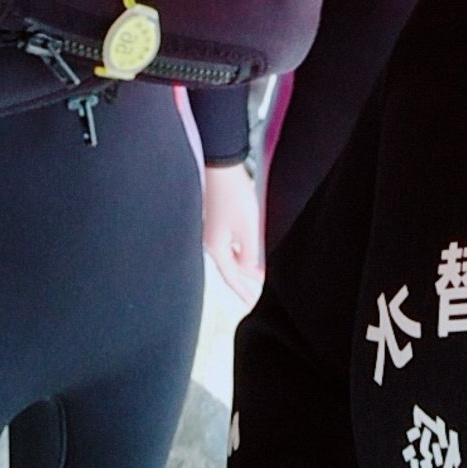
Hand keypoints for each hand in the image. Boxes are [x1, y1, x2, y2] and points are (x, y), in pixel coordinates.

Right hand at [203, 161, 263, 306]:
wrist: (219, 165)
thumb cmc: (233, 192)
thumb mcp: (248, 226)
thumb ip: (250, 252)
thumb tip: (249, 268)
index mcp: (215, 247)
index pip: (231, 277)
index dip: (243, 291)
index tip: (252, 302)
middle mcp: (209, 240)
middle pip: (229, 266)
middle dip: (244, 278)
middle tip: (257, 290)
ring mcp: (209, 229)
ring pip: (229, 253)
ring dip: (243, 262)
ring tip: (258, 269)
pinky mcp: (213, 217)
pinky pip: (227, 241)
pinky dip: (239, 248)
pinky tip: (247, 246)